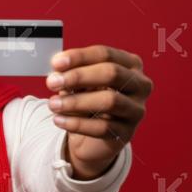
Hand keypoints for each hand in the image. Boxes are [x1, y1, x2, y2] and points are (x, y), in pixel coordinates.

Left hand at [45, 45, 152, 179]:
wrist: (92, 137)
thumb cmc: (87, 99)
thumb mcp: (79, 83)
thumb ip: (71, 73)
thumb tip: (57, 72)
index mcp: (130, 64)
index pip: (106, 54)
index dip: (79, 57)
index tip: (56, 63)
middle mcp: (139, 85)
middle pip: (112, 73)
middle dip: (78, 76)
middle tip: (52, 82)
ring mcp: (136, 110)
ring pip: (110, 101)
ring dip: (76, 102)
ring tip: (53, 104)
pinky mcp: (126, 133)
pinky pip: (102, 127)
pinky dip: (76, 123)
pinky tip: (58, 120)